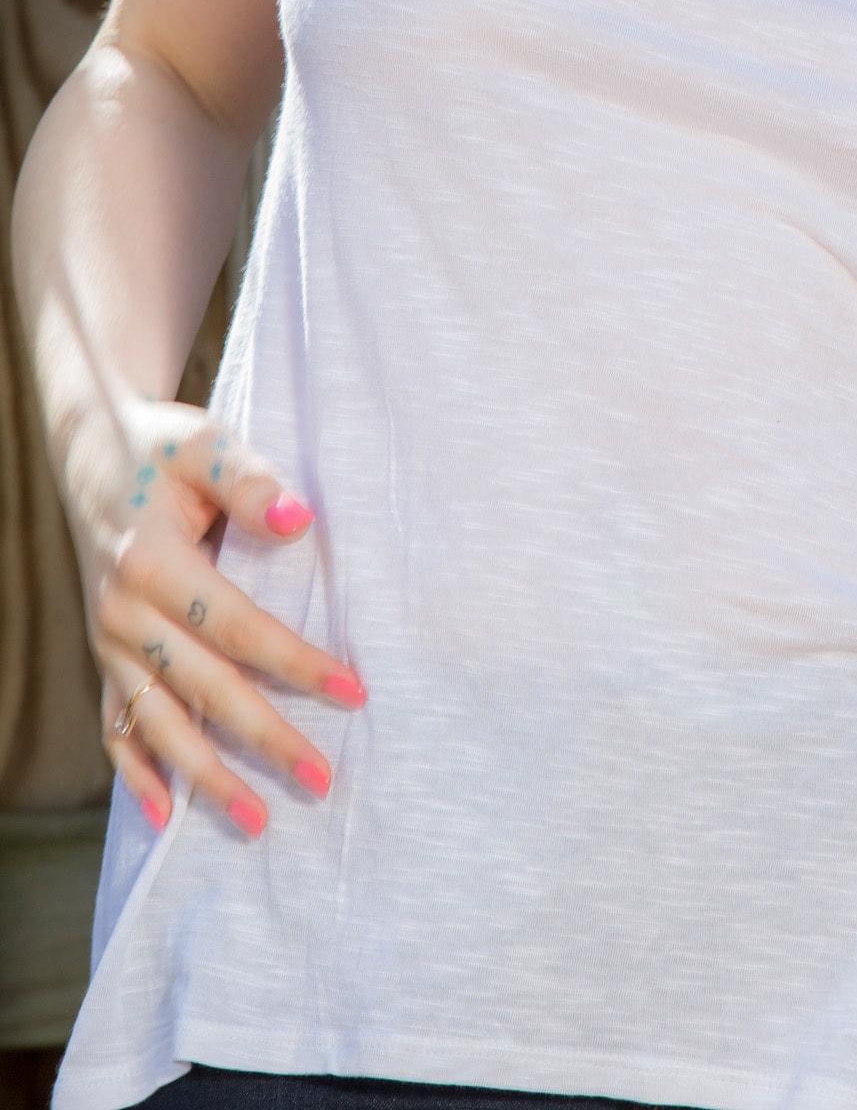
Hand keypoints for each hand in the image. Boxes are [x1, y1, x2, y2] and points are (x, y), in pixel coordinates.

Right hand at [69, 401, 365, 836]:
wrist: (94, 453)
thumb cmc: (162, 448)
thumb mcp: (204, 444)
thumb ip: (249, 481)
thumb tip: (300, 522)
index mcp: (151, 562)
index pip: (236, 626)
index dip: (295, 661)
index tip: (353, 690)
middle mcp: (122, 613)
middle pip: (204, 688)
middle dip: (264, 738)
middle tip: (321, 780)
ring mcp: (107, 642)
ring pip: (158, 724)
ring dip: (206, 777)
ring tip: (258, 821)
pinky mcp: (101, 657)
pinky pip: (115, 727)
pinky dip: (136, 773)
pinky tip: (165, 816)